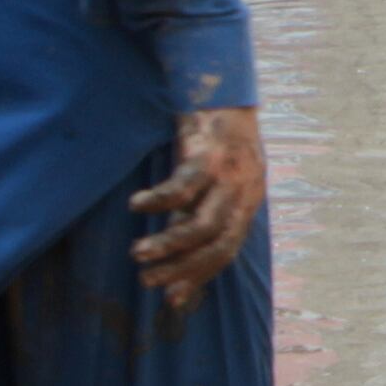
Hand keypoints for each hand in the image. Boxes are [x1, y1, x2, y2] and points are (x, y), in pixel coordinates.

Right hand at [128, 107, 268, 307]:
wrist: (225, 87)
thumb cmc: (216, 138)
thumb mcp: (221, 177)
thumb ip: (204, 210)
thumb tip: (176, 252)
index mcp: (248, 201)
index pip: (226, 250)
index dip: (199, 276)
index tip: (171, 298)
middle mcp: (244, 191)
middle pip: (217, 244)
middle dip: (182, 269)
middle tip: (148, 282)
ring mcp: (229, 173)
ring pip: (201, 224)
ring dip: (168, 244)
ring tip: (138, 254)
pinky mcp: (209, 153)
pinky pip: (184, 186)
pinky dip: (159, 201)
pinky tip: (137, 206)